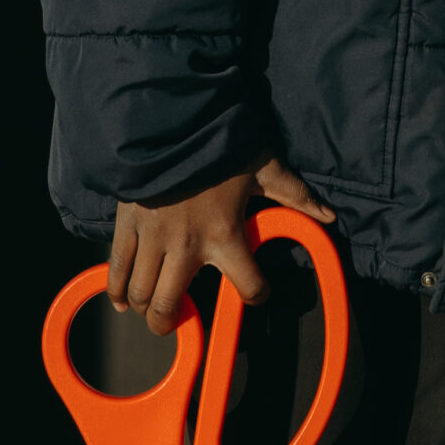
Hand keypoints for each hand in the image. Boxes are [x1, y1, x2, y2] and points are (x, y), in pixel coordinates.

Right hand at [107, 156, 333, 336]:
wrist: (172, 121)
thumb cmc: (220, 145)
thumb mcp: (263, 166)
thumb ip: (295, 194)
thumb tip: (329, 216)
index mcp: (225, 234)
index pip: (247, 285)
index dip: (257, 294)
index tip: (258, 292)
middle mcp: (185, 246)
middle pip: (169, 307)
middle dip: (170, 323)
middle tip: (176, 323)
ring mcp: (152, 239)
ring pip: (141, 293)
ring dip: (145, 308)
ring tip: (153, 308)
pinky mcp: (127, 226)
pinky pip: (116, 269)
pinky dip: (115, 290)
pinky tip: (120, 300)